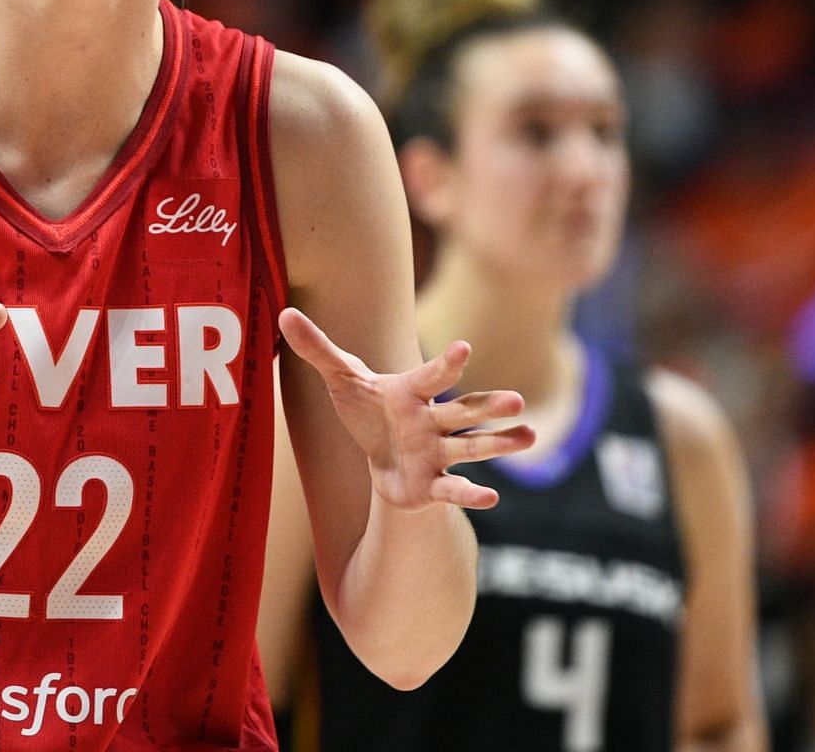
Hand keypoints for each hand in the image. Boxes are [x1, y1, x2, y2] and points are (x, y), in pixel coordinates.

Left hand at [278, 307, 533, 510]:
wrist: (381, 458)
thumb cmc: (368, 410)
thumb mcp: (341, 379)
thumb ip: (318, 348)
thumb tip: (284, 313)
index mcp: (411, 391)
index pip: (430, 376)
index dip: (446, 365)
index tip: (466, 349)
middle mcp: (431, 420)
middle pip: (463, 411)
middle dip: (489, 407)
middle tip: (519, 400)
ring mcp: (438, 452)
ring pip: (471, 447)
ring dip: (499, 445)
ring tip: (530, 436)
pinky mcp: (434, 484)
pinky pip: (454, 489)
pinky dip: (470, 494)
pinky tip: (490, 500)